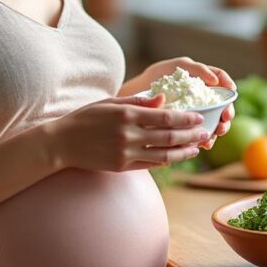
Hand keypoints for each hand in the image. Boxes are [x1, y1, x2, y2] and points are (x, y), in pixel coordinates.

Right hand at [49, 94, 209, 171]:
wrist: (61, 143)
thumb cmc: (86, 117)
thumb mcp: (111, 102)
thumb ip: (139, 101)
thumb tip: (163, 99)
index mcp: (127, 115)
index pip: (165, 117)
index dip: (186, 118)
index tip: (198, 117)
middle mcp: (129, 135)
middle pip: (169, 137)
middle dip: (191, 135)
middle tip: (205, 132)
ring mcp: (125, 153)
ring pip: (163, 155)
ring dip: (183, 152)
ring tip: (197, 148)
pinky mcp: (121, 167)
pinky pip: (150, 165)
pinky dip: (165, 161)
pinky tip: (175, 156)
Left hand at [137, 57, 235, 150]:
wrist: (138, 94)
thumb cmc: (159, 75)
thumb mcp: (177, 66)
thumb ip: (196, 69)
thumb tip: (214, 81)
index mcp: (205, 82)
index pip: (223, 84)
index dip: (229, 87)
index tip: (232, 92)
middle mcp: (205, 99)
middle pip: (224, 107)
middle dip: (227, 115)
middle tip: (224, 121)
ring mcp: (199, 113)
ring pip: (216, 123)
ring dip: (218, 130)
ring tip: (214, 135)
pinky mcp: (189, 127)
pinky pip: (202, 135)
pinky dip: (204, 140)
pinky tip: (203, 145)